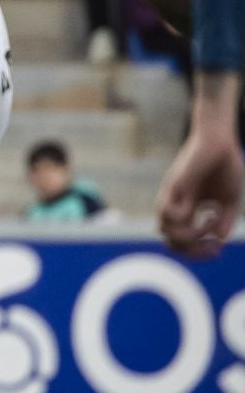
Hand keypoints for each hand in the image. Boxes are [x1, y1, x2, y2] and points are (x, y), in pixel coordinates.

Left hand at [158, 127, 240, 259]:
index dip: (197, 252)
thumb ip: (224, 220)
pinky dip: (185, 219)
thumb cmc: (223, 166)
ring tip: (210, 223)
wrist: (219, 140)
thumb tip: (218, 239)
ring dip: (190, 236)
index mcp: (187, 209)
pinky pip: (168, 211)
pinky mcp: (174, 185)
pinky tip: (205, 211)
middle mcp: (176, 205)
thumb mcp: (228, 200)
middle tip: (214, 246)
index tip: (218, 251)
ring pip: (164, 229)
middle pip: (170, 240)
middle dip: (193, 250)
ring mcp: (173, 196)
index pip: (181, 240)